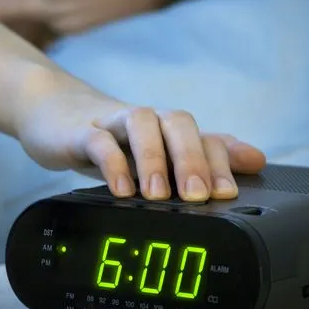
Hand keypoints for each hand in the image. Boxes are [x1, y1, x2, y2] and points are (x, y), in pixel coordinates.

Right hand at [15, 74, 265, 201]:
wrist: (51, 113)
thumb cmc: (109, 138)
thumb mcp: (157, 151)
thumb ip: (203, 155)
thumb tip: (257, 159)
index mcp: (167, 129)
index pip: (204, 136)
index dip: (220, 162)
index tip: (227, 194)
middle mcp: (146, 121)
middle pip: (178, 123)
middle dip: (192, 159)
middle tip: (199, 196)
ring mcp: (112, 123)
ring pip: (141, 124)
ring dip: (153, 159)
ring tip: (157, 195)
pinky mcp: (79, 132)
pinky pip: (98, 140)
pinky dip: (111, 163)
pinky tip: (120, 189)